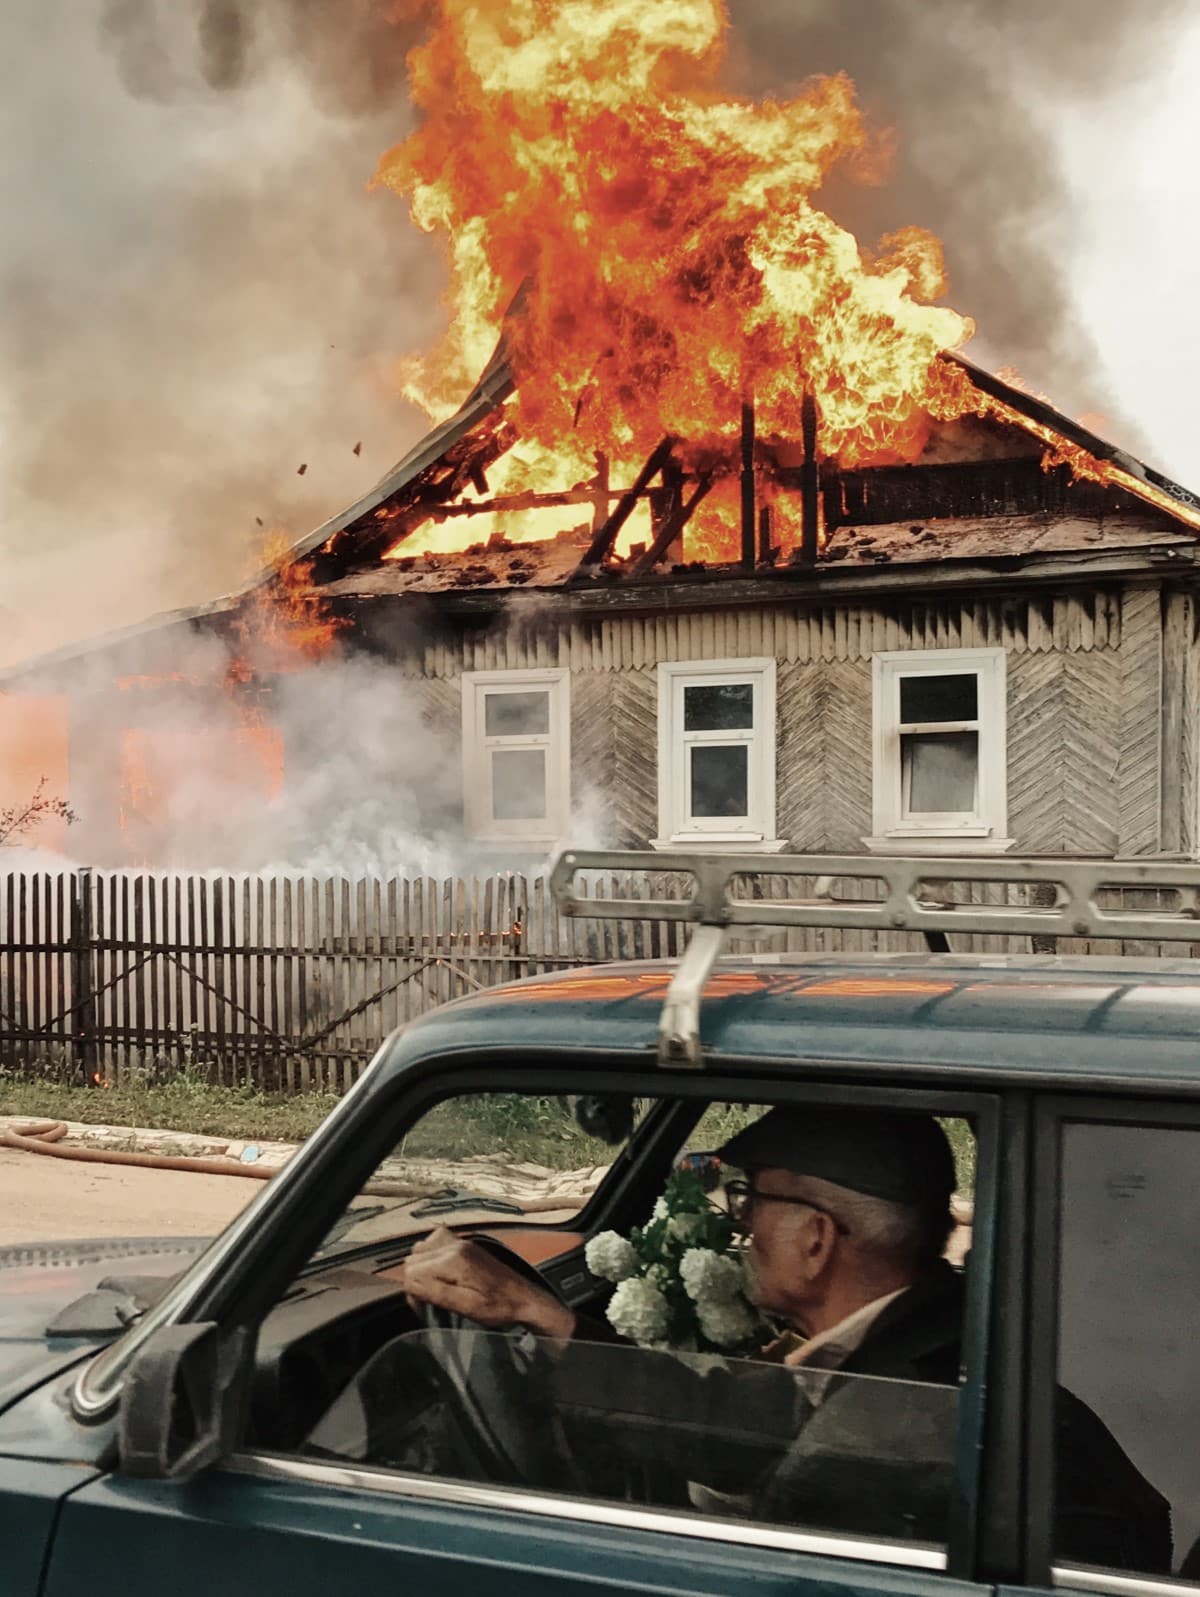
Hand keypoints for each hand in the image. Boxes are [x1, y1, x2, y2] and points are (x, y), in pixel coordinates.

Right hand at [397, 1228, 576, 1340]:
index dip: (412, 1292)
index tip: (423, 1307)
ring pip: (421, 1248)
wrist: (524, 1298)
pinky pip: (436, 1241)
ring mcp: (461, 1241)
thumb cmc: (498, 1307)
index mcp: (454, 1259)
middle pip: (413, 1258)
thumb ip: (436, 1293)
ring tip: (435, 1287)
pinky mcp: (465, 1244)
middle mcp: (455, 1244)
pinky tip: (441, 1272)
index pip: (412, 1271)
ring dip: (422, 1267)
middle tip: (429, 1300)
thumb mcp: (466, 1307)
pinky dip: (431, 1256)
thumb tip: (410, 1284)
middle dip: (415, 1279)